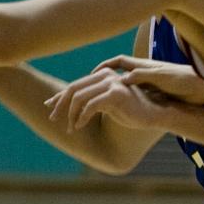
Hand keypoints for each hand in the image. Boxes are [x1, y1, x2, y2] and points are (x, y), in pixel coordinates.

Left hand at [45, 66, 175, 132]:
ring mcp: (111, 83)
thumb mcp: (107, 105)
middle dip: (60, 105)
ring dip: (71, 114)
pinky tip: (79, 126)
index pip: (75, 85)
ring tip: (70, 128)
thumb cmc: (131, 111)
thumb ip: (91, 102)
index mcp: (102, 76)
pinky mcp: (115, 94)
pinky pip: (91, 106)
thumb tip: (71, 108)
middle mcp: (105, 76)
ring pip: (79, 98)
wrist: (154, 114)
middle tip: (53, 118)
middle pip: (73, 89)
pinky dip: (81, 117)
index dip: (60, 96)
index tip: (49, 106)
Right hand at [95, 54, 203, 105]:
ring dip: (114, 91)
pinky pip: (136, 95)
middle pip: (119, 74)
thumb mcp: (161, 77)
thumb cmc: (184, 80)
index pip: (119, 62)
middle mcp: (144, 73)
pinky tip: (121, 109)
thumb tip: (120, 79)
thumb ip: (142, 76)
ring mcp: (149, 83)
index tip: (92, 74)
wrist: (202, 88)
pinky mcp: (155, 93)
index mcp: (144, 66)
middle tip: (92, 89)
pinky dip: (126, 100)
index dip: (104, 66)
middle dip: (105, 79)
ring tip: (101, 101)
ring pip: (126, 86)